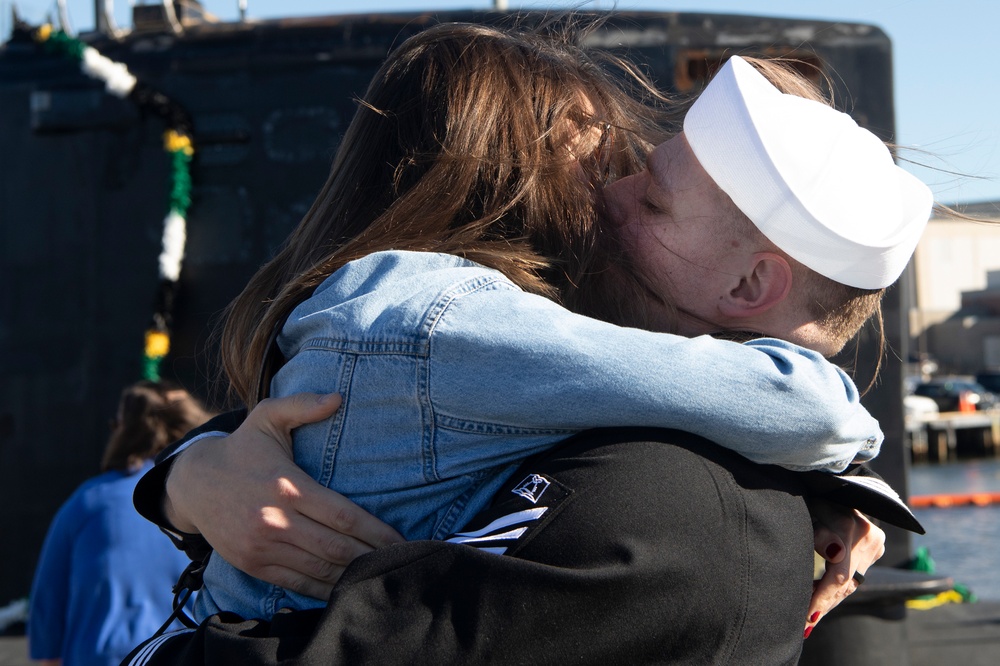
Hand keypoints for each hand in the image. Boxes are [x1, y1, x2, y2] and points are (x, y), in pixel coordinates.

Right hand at [164, 392, 403, 599]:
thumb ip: (302, 405)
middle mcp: (276, 520)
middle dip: (372, 557)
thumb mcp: (267, 417)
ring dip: (352, 576)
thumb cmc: (241, 448)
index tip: (400, 539)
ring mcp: (263, 546)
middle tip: (400, 562)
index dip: (376, 531)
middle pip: (336, 548)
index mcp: (288, 486)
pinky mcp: (253, 564)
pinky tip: (346, 589)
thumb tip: (338, 397)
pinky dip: (323, 589)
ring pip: (319, 569)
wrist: (192, 484)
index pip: (343, 515)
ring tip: (381, 576)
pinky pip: (295, 583)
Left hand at [805, 500, 884, 635]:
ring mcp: (875, 543)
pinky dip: (837, 590)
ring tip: (808, 619)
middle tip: (804, 626)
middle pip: (845, 583)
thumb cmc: (814, 495)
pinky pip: (855, 575)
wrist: (840, 482)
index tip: (806, 615)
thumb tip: (835, 553)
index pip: (838, 575)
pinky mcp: (876, 548)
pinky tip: (819, 603)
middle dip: (823, 605)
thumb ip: (819, 531)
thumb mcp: (809, 508)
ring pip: (851, 583)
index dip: (822, 597)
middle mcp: (867, 537)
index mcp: (849, 525)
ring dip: (829, 600)